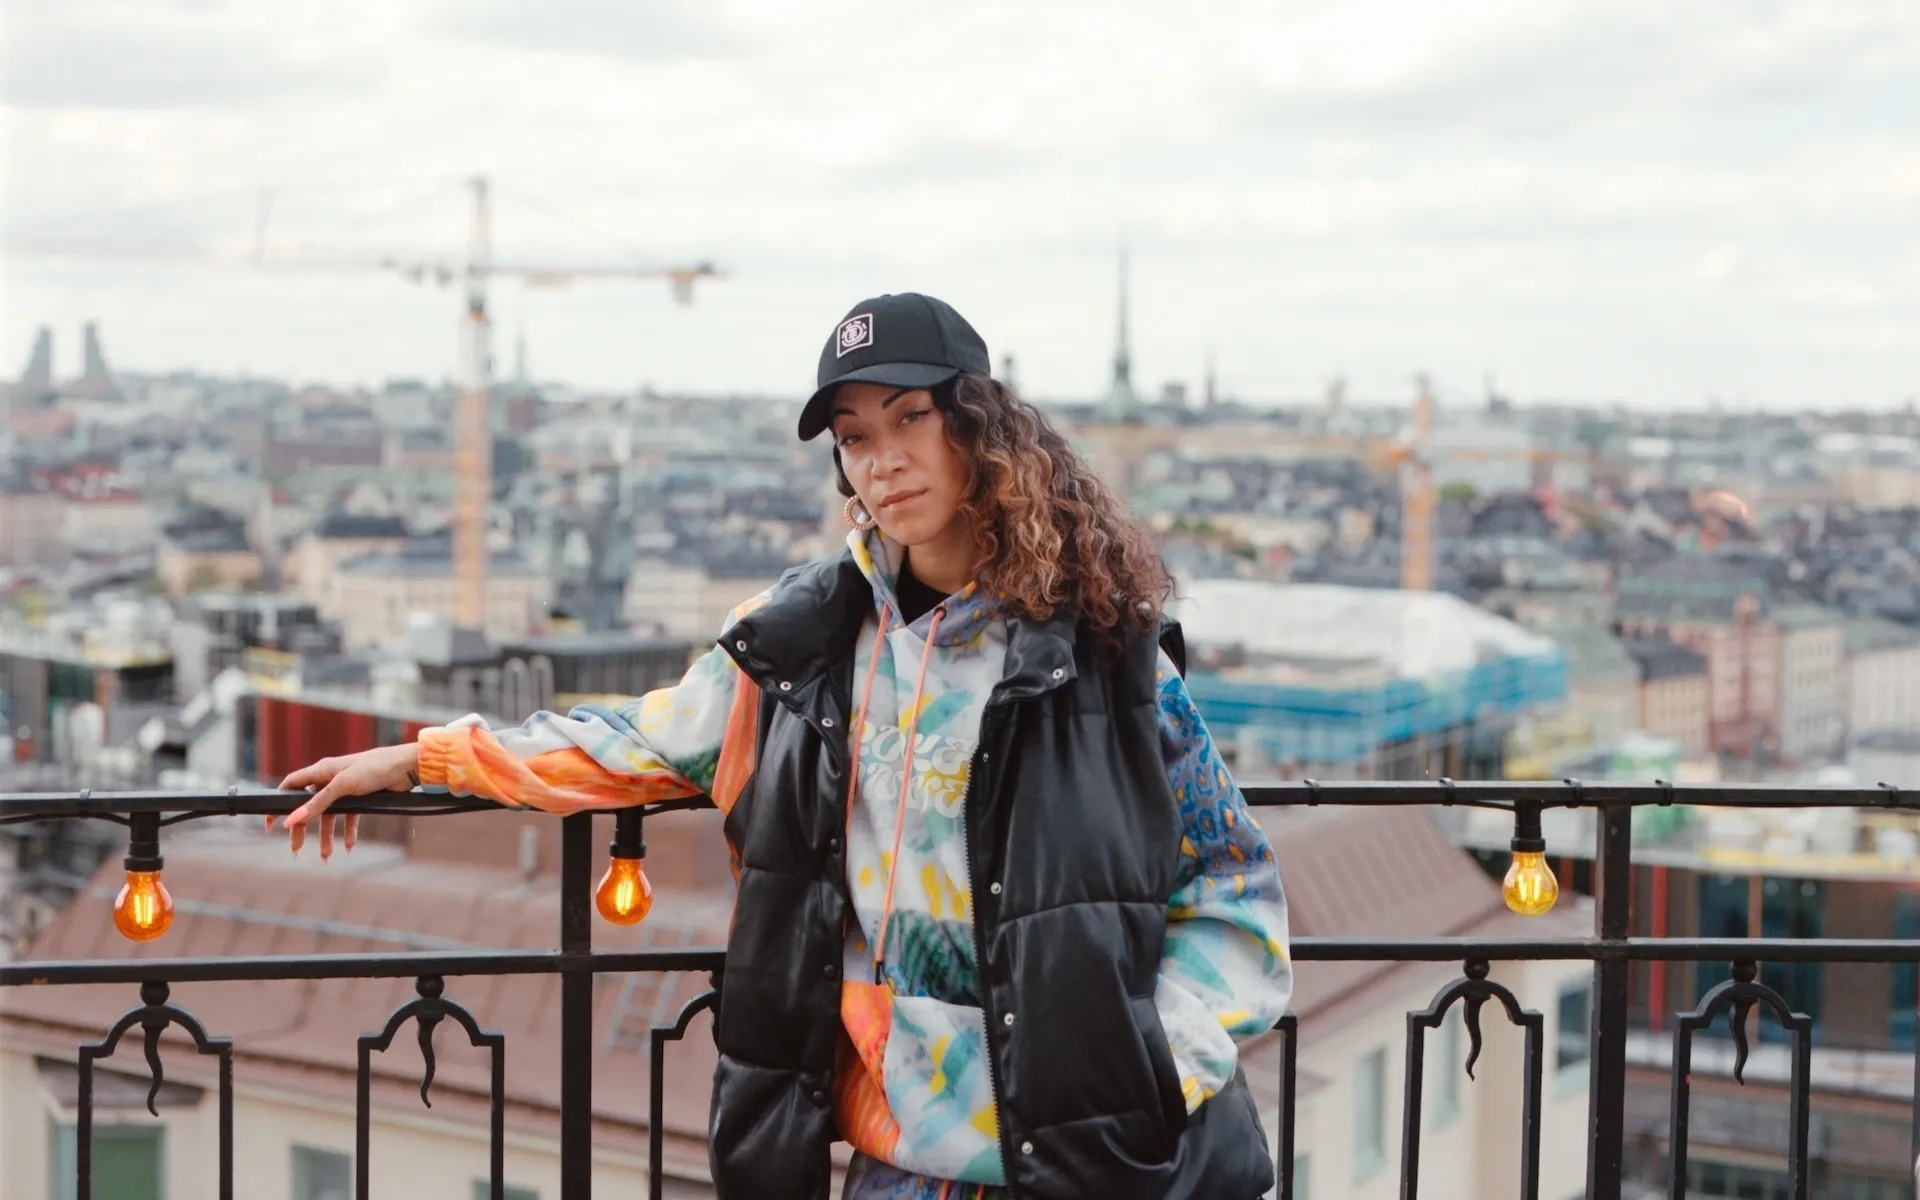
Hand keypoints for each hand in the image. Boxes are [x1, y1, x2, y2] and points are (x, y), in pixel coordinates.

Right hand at [274, 743, 419, 859]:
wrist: (407, 767)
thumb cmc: (374, 768)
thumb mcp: (342, 786)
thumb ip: (318, 803)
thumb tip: (291, 819)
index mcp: (321, 770)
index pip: (290, 786)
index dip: (278, 803)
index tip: (269, 823)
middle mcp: (330, 779)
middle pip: (308, 806)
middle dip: (302, 828)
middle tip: (296, 850)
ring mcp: (345, 789)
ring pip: (330, 816)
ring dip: (327, 836)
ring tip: (327, 856)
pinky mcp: (361, 797)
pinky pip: (349, 817)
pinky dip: (348, 832)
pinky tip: (349, 846)